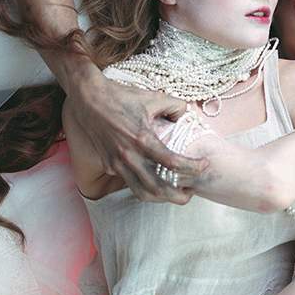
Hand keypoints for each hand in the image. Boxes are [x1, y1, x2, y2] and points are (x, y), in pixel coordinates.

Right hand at [68, 70, 207, 203]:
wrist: (89, 99)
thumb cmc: (122, 96)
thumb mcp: (154, 97)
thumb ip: (176, 106)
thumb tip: (186, 116)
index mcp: (142, 139)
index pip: (173, 163)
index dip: (193, 167)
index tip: (204, 165)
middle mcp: (129, 156)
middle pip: (157, 189)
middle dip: (178, 196)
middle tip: (191, 193)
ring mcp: (117, 163)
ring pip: (141, 192)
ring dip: (161, 198)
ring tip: (174, 194)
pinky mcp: (108, 165)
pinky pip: (129, 182)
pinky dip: (144, 186)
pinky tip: (155, 181)